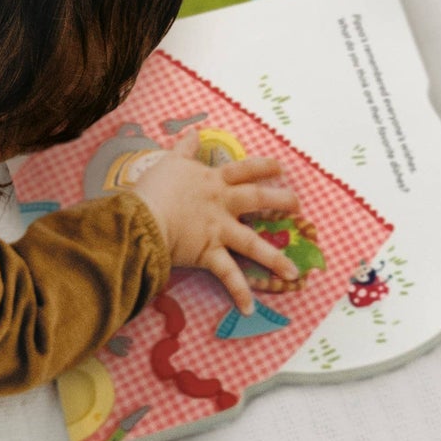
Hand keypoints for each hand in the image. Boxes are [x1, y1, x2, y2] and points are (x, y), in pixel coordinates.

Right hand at [127, 129, 300, 312]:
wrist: (142, 217)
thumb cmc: (153, 188)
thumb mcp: (169, 162)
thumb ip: (184, 148)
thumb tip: (194, 133)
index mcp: (213, 181)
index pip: (244, 170)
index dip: (263, 167)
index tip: (280, 167)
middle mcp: (222, 204)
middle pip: (258, 201)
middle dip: (281, 202)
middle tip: (297, 206)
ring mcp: (218, 230)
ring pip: (253, 244)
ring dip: (275, 259)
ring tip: (294, 273)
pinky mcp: (208, 254)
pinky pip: (227, 275)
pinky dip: (238, 292)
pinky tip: (250, 307)